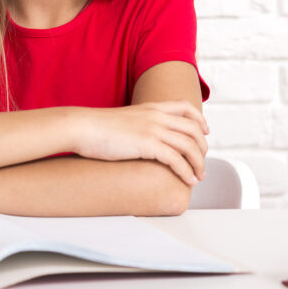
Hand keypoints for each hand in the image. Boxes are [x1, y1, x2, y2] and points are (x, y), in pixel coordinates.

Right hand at [72, 101, 209, 185]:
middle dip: (202, 147)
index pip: (185, 107)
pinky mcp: (147, 144)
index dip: (199, 120)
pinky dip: (186, 171)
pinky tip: (189, 181)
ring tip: (199, 177)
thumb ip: (136, 124)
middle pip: (193, 128)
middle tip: (202, 162)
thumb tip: (138, 137)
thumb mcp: (122, 119)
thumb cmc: (96, 128)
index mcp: (151, 107)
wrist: (82, 127)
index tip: (205, 132)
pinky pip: (176, 159)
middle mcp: (156, 115)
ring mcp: (153, 129)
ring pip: (188, 145)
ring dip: (198, 163)